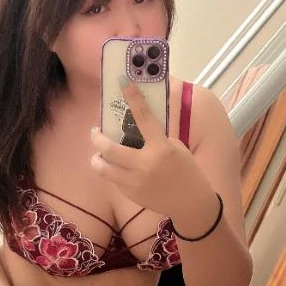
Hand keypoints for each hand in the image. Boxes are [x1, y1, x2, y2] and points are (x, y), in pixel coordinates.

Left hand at [90, 79, 198, 215]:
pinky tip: (117, 169)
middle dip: (97, 138)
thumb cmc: (186, 170)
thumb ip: (156, 138)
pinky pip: (114, 180)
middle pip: (109, 149)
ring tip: (98, 154)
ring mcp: (135, 182)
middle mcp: (145, 164)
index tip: (123, 83)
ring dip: (96, 159)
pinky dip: (113, 172)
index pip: (143, 118)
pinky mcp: (130, 194)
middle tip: (95, 132)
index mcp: (161, 148)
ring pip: (103, 168)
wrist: (191, 202)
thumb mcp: (176, 148)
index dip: (133, 98)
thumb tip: (136, 124)